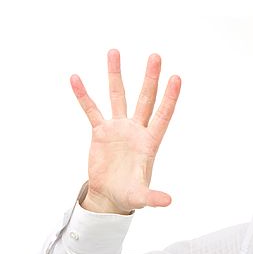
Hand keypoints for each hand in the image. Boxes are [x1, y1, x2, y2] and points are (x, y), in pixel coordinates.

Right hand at [70, 50, 180, 213]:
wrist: (110, 195)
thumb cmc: (129, 195)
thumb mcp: (141, 197)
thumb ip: (153, 198)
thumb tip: (168, 202)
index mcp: (149, 142)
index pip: (163, 115)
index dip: (170, 98)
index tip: (176, 77)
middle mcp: (136, 130)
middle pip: (145, 99)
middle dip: (150, 78)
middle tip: (156, 56)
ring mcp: (118, 128)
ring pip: (118, 96)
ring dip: (116, 75)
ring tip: (114, 52)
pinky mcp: (100, 132)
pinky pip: (91, 110)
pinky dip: (83, 95)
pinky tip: (76, 78)